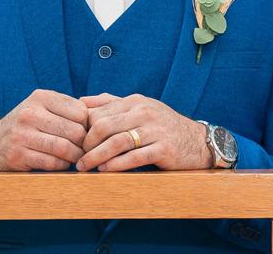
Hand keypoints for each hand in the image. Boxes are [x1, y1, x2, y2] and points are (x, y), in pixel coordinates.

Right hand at [0, 89, 88, 170]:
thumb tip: (99, 117)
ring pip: (64, 148)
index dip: (87, 124)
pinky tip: (62, 163)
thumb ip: (66, 108)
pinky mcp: (18, 155)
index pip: (80, 111)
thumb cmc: (27, 125)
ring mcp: (22, 135)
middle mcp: (30, 113)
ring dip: (75, 157)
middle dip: (84, 143)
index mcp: (40, 97)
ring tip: (77, 158)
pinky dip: (62, 165)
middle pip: (74, 131)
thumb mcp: (42, 107)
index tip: (86, 132)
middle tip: (85, 149)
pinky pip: (52, 163)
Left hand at [76, 93, 210, 171]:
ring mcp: (155, 130)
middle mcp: (145, 112)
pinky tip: (105, 170)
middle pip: (104, 126)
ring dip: (96, 157)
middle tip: (78, 157)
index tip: (75, 142)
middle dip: (86, 144)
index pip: (99, 112)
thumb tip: (80, 101)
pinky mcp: (164, 148)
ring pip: (117, 142)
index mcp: (135, 101)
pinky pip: (134, 157)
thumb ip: (110, 103)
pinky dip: (116, 165)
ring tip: (85, 167)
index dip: (83, 129)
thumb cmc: (162, 125)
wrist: (197, 141)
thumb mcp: (139, 107)